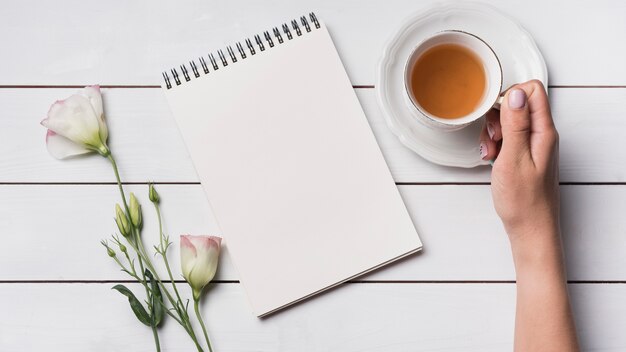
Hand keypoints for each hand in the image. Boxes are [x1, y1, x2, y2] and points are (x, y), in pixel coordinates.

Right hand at [479, 80, 559, 244]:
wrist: (530, 229)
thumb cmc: (524, 201)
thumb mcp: (513, 159)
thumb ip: (515, 125)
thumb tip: (515, 94)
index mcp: (544, 132)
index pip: (532, 91)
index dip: (509, 96)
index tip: (494, 115)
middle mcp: (542, 135)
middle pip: (518, 104)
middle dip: (498, 116)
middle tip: (493, 138)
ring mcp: (533, 145)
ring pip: (510, 120)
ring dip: (494, 132)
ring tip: (491, 152)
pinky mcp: (524, 155)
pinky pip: (508, 137)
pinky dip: (495, 144)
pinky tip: (491, 158)